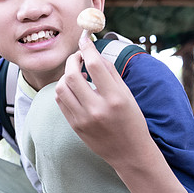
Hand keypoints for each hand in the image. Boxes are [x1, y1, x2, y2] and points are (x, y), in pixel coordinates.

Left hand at [54, 30, 152, 166]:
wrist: (129, 153)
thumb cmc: (132, 121)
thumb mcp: (127, 95)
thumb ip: (110, 72)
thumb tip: (93, 52)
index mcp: (115, 98)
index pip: (94, 65)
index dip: (87, 47)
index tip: (85, 39)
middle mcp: (97, 109)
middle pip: (72, 75)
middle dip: (73, 60)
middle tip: (78, 57)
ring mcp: (83, 119)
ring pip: (61, 88)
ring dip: (66, 75)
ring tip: (76, 73)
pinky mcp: (74, 126)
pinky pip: (60, 101)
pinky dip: (64, 89)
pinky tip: (73, 87)